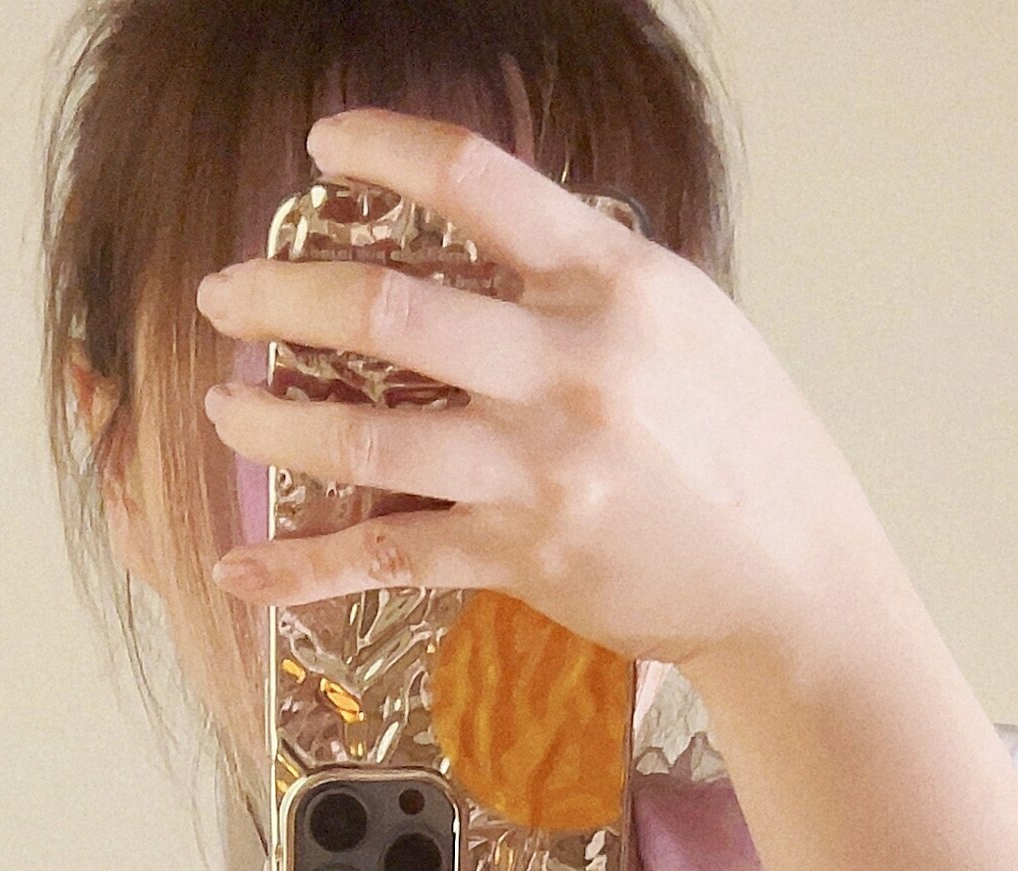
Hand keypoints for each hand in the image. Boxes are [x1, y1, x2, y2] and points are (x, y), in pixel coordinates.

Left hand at [191, 107, 897, 680]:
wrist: (794, 576)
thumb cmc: (742, 443)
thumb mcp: (680, 319)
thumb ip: (584, 276)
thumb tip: (493, 236)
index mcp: (611, 281)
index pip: (476, 179)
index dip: (383, 148)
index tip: (324, 147)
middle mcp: (569, 366)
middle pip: (389, 311)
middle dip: (283, 295)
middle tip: (226, 294)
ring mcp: (542, 467)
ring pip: (370, 442)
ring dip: (274, 425)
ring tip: (223, 408)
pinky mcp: (525, 554)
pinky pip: (391, 557)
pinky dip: (303, 570)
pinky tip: (240, 570)